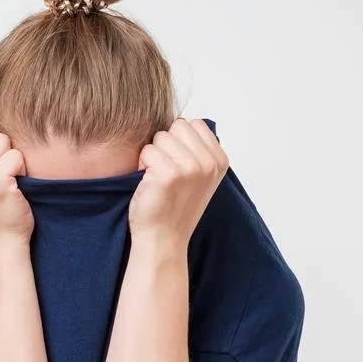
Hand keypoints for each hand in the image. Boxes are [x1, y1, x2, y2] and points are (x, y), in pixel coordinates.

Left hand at [129, 118, 228, 246]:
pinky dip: (142, 166)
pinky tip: (150, 185)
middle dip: (166, 144)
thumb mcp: (200, 176)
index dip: (179, 140)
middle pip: (177, 126)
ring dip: (153, 156)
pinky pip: (147, 151)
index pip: (193, 124)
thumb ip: (198, 149)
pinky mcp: (169, 174)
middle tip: (166, 171)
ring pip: (160, 137)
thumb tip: (182, 122)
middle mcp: (209, 163)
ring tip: (158, 179)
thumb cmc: (175, 206)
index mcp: (219, 160)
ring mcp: (191, 167)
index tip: (179, 164)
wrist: (163, 238)